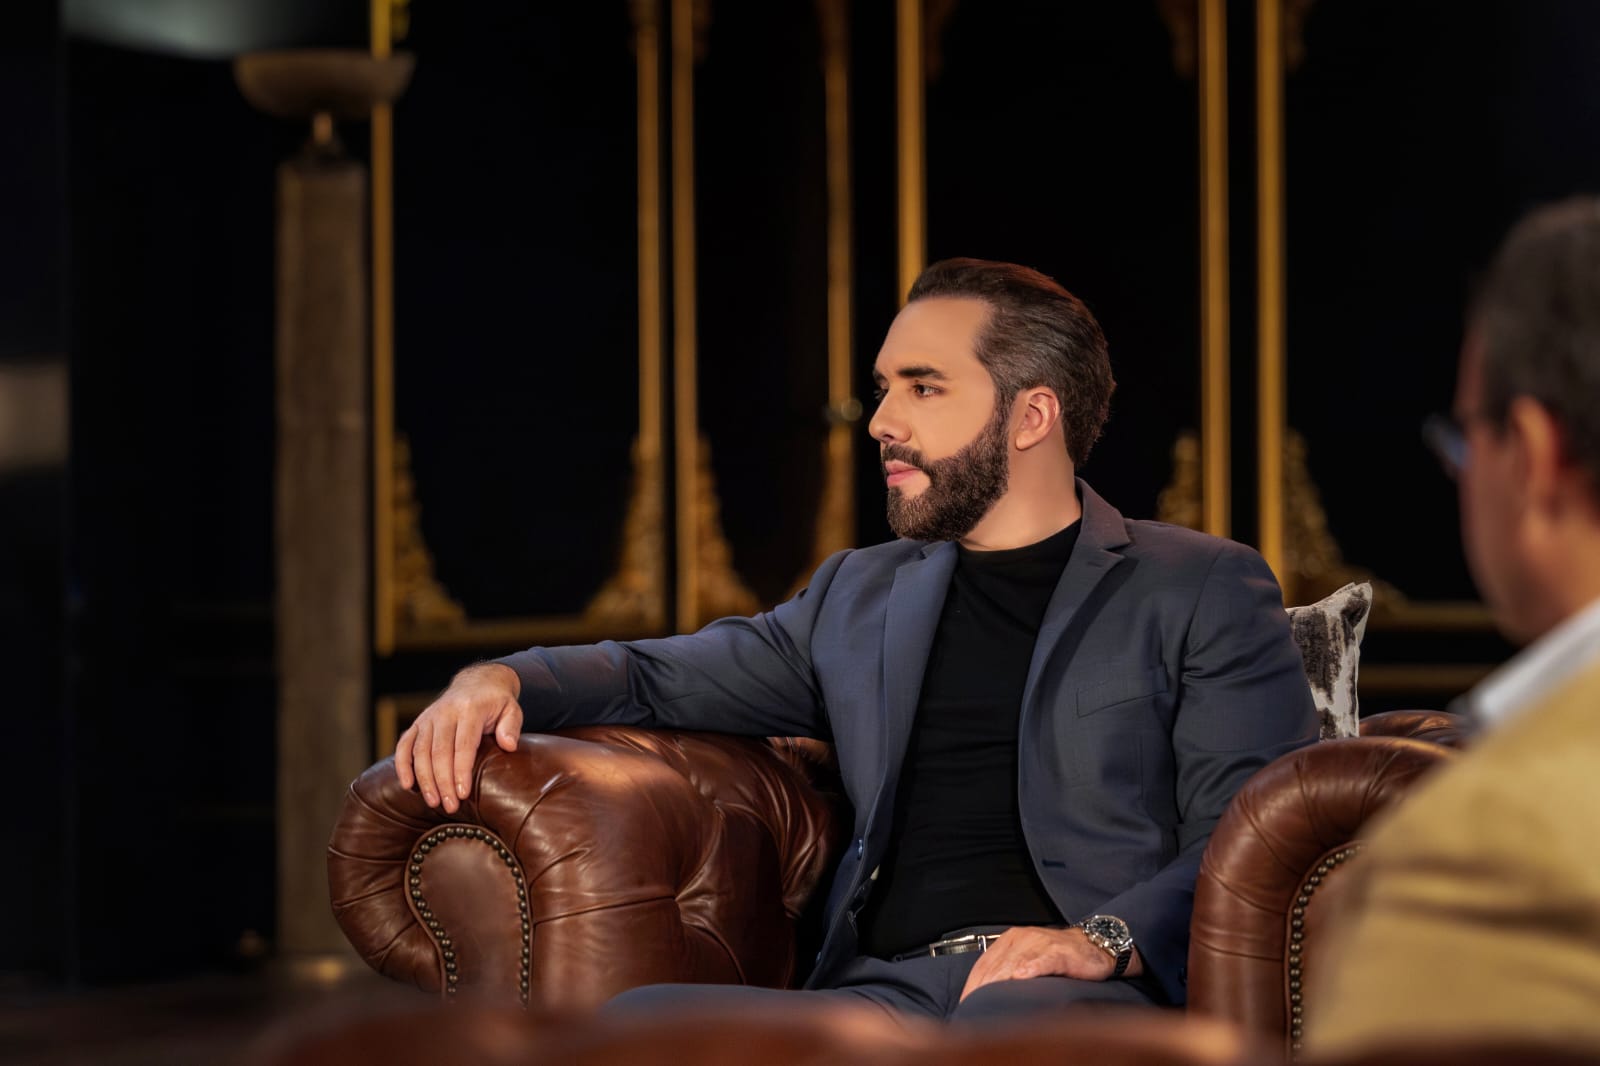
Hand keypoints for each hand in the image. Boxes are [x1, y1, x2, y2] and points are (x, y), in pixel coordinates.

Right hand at [395, 662, 523, 813]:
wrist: (477, 682)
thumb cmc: (497, 702)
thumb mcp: (512, 709)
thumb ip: (511, 726)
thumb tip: (508, 746)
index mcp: (469, 709)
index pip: (463, 745)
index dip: (461, 771)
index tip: (463, 794)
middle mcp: (445, 712)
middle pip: (439, 752)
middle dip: (443, 782)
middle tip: (450, 806)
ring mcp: (428, 717)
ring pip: (420, 751)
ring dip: (425, 779)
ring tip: (434, 802)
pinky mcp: (418, 723)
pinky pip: (404, 744)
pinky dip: (402, 765)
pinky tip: (407, 785)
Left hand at [958, 926, 1142, 1001]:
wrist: (1096, 945)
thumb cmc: (1061, 956)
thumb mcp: (1029, 961)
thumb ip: (1009, 971)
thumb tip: (987, 994)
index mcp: (1009, 940)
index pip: (984, 964)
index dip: (973, 985)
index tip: (965, 1003)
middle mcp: (1021, 938)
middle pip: (995, 966)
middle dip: (982, 988)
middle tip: (974, 1007)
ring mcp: (1040, 943)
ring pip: (1014, 963)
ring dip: (1000, 981)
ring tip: (989, 999)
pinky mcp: (1058, 951)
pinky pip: (1041, 959)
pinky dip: (1030, 968)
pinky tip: (1022, 978)